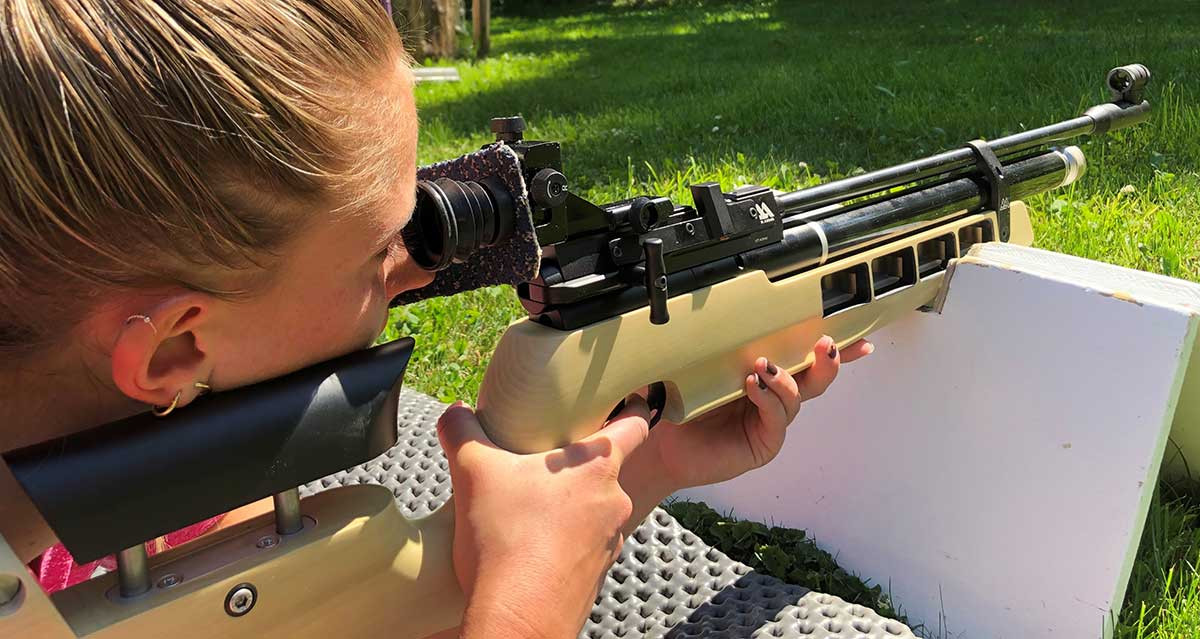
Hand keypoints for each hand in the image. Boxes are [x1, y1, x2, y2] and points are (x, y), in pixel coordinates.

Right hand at [437, 398, 650, 638]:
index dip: (633, 408)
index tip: (625, 401)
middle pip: (607, 470)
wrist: (517, 618)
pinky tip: (530, 543)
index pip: (636, 425)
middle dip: (577, 465)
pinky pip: (583, 545)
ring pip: (594, 510)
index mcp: (596, 468)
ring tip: (531, 506)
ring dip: (570, 505)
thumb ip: (461, 431)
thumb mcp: (473, 471)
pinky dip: (562, 540)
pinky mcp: (595, 575)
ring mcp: (609, 542)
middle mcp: (614, 503)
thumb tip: (454, 412)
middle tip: (545, 460)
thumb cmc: (506, 541)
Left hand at [639, 335, 872, 492]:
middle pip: (814, 376)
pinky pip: (777, 418)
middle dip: (828, 359)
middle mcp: (770, 395)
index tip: (855, 333)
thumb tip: (704, 303)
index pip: (799, 355)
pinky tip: (754, 387)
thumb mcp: (690, 364)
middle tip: (826, 344)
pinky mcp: (763, 442)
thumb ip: (706, 339)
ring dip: (785, 378)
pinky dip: (770, 400)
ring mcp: (769, 420)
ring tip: (762, 367)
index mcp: (760, 372)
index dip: (829, 346)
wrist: (658, 445)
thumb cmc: (674, 404)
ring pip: (798, 396)